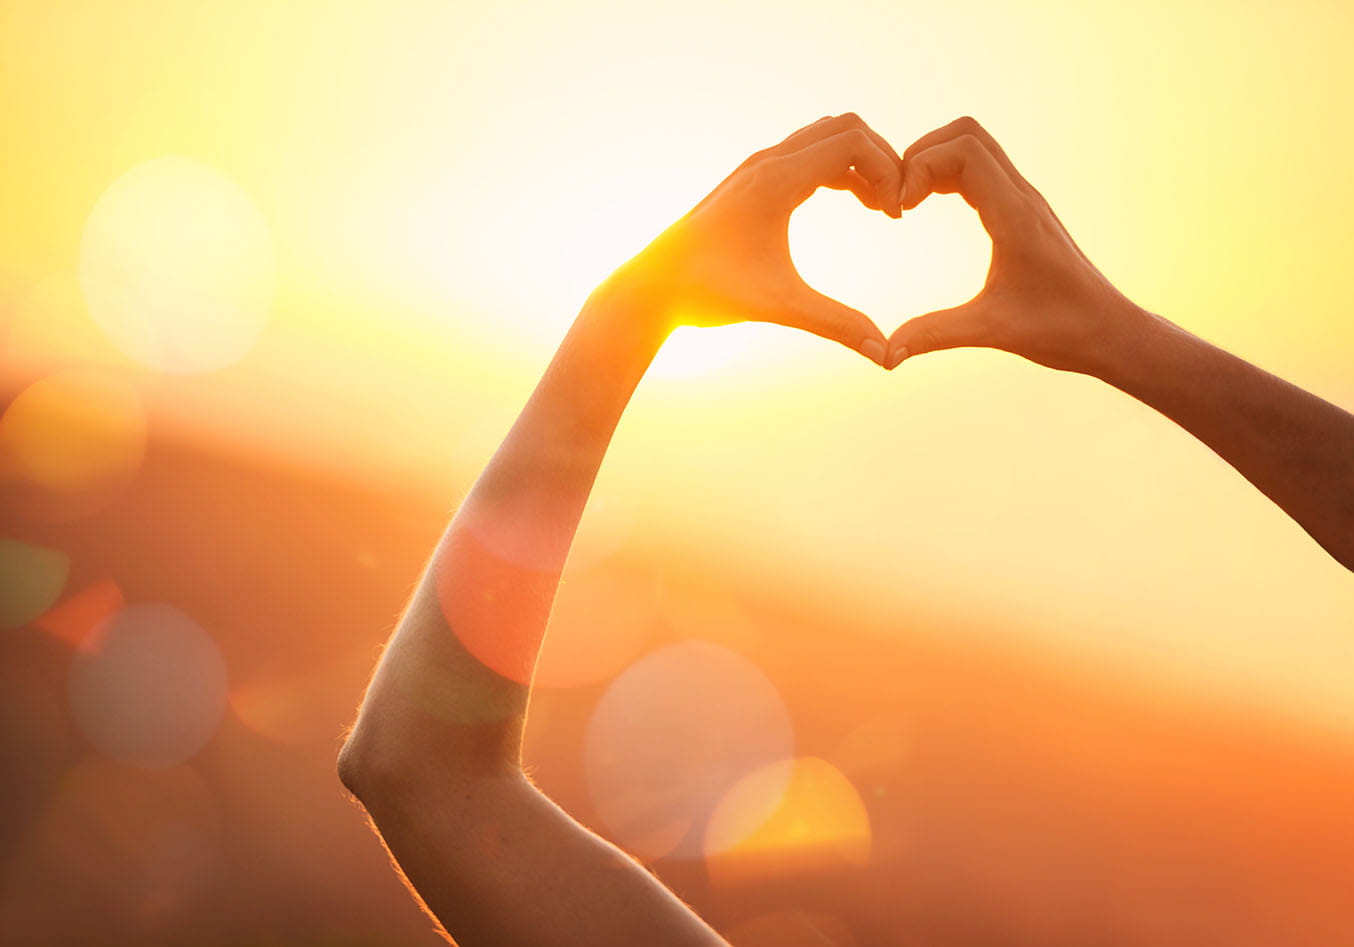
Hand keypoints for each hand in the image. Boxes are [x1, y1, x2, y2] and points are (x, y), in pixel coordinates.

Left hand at [602, 113, 903, 365]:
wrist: (653, 288)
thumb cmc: (709, 294)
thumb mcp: (781, 307)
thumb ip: (838, 324)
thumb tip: (886, 356)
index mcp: (776, 180)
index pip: (853, 142)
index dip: (889, 170)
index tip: (898, 214)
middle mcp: (767, 162)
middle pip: (846, 128)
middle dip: (882, 160)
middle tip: (895, 207)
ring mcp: (757, 167)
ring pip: (826, 137)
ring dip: (860, 163)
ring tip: (879, 207)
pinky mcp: (751, 180)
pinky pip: (807, 154)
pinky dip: (838, 169)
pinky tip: (853, 204)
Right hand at [885, 117, 1148, 373]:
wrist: (1110, 331)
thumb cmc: (1063, 330)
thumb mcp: (992, 331)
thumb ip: (934, 335)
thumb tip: (885, 355)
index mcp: (1015, 216)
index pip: (964, 151)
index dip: (920, 166)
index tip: (899, 210)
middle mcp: (1022, 197)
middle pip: (967, 134)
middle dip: (922, 154)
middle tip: (897, 198)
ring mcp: (1025, 200)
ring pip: (975, 147)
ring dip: (934, 160)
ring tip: (907, 201)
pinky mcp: (1023, 211)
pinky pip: (982, 170)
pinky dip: (948, 174)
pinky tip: (928, 206)